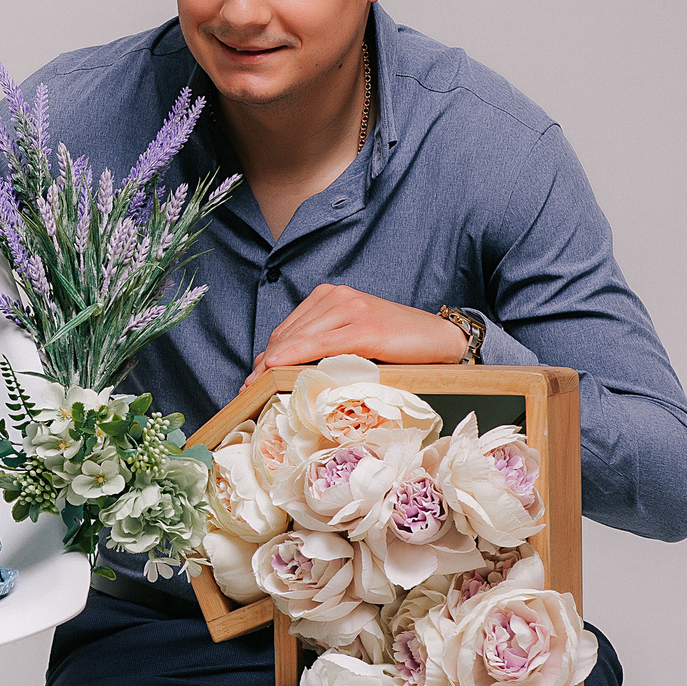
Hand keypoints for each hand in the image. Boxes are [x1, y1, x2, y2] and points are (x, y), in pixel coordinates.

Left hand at [245, 284, 469, 383]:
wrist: (439, 339)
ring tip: (258, 387)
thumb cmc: (395, 344)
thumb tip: (275, 364)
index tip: (249, 379)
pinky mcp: (365, 326)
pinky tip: (279, 368)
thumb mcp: (351, 339)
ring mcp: (351, 309)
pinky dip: (298, 357)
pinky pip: (323, 344)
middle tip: (247, 389)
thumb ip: (318, 345)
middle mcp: (337, 296)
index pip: (288, 328)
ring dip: (276, 364)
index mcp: (329, 296)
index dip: (266, 355)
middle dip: (265, 363)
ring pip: (301, 339)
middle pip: (289, 334)